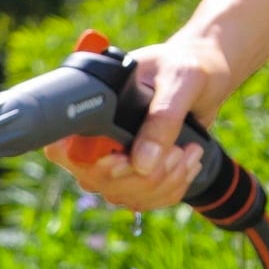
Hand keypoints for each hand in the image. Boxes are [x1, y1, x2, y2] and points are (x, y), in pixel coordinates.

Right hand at [44, 33, 236, 210]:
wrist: (203, 78)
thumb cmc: (186, 66)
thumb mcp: (180, 80)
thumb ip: (163, 118)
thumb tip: (142, 164)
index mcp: (90, 111)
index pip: (65, 152)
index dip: (94, 164)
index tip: (127, 159)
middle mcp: (91, 144)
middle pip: (101, 182)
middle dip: (147, 174)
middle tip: (178, 149)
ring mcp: (109, 167)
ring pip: (126, 196)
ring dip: (167, 180)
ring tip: (190, 150)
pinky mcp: (131, 180)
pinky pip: (144, 201)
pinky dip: (173, 187)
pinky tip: (187, 163)